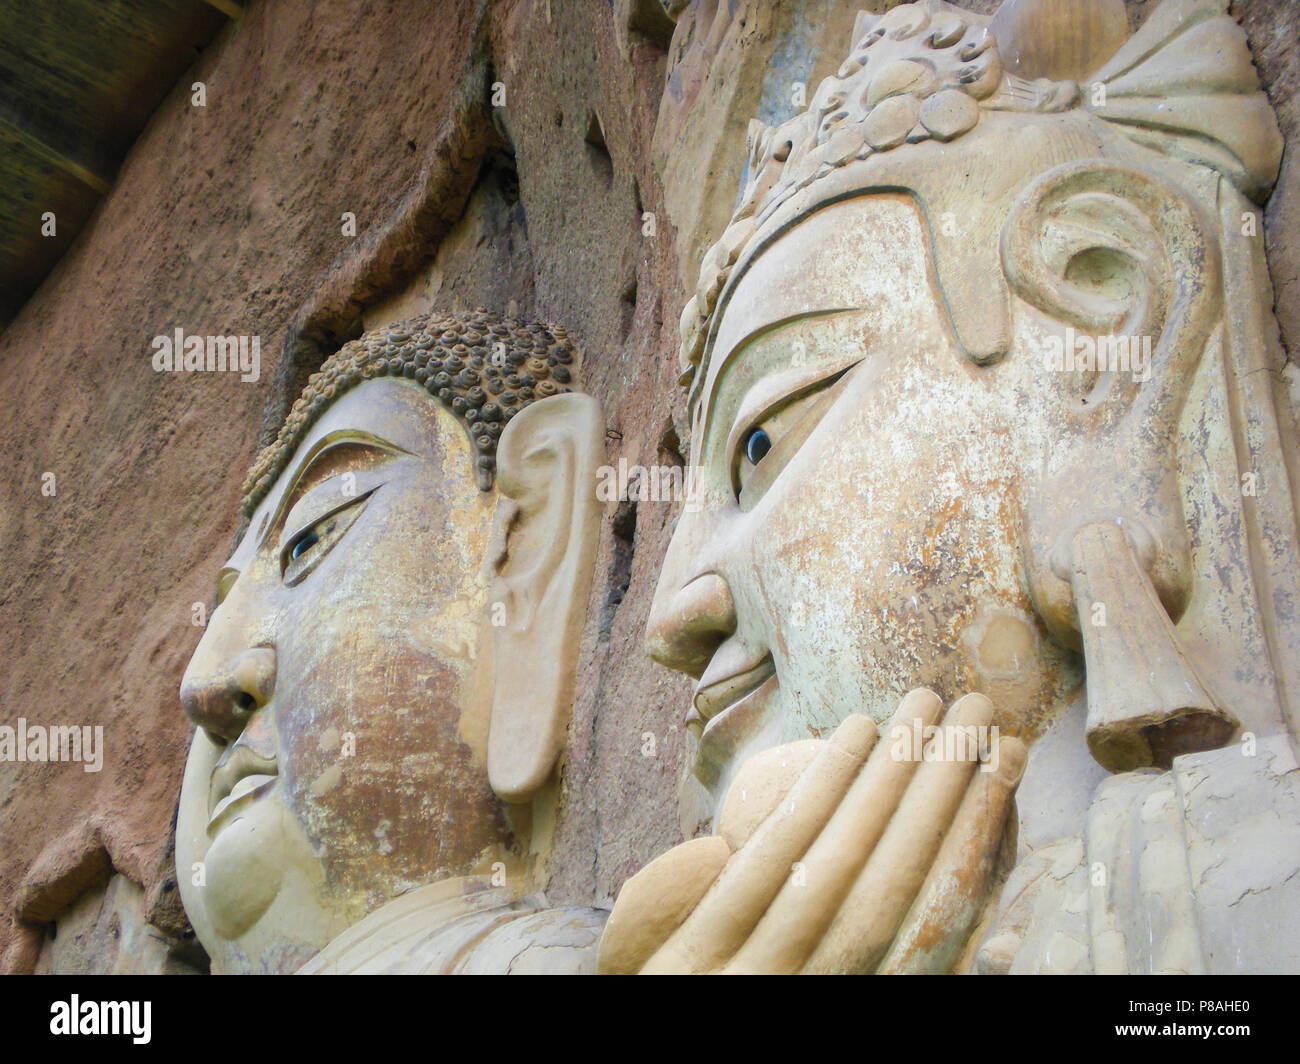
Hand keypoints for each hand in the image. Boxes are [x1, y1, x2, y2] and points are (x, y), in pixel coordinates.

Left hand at [597, 689, 1026, 973]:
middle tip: (981, 708)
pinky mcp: (692, 964)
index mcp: (878, 1013)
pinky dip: (819, 793)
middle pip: (898, 885)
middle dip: (946, 790)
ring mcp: (754, 988)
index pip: (943, 927)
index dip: (982, 842)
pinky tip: (858, 731)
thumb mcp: (848, 986)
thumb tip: (990, 917)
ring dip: (891, 774)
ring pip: (839, 865)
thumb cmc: (774, 984)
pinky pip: (768, 864)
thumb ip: (898, 961)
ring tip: (926, 706)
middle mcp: (825, 1004)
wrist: (660, 1062)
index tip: (1010, 762)